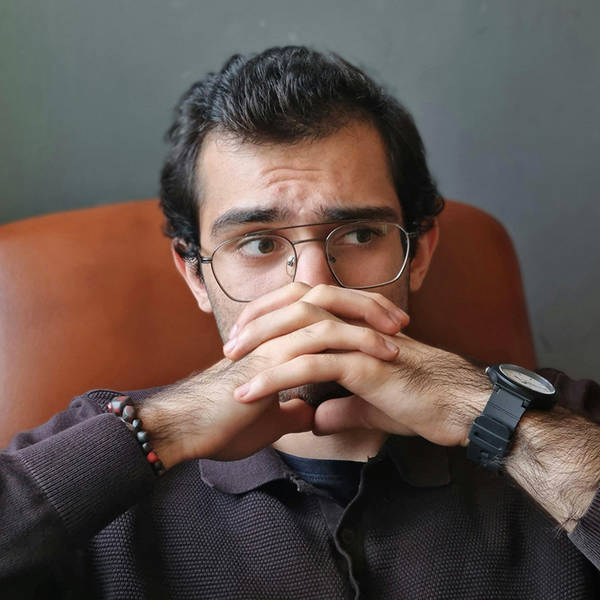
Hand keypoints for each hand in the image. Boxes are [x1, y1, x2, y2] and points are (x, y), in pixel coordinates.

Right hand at [139, 283, 406, 466]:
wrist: (184, 432)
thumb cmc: (220, 424)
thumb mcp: (266, 417)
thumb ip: (288, 408)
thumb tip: (308, 412)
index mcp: (273, 338)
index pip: (318, 309)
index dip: (351, 312)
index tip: (384, 326)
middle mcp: (272, 332)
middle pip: (325, 298)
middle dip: (366, 304)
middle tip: (400, 319)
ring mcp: (269, 343)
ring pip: (323, 316)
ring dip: (365, 324)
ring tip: (398, 339)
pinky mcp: (267, 362)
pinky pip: (315, 345)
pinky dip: (350, 349)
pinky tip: (376, 360)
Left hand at [230, 287, 490, 446]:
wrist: (462, 409)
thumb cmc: (422, 403)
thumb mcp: (371, 406)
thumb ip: (342, 407)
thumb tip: (315, 418)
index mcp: (355, 328)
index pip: (306, 306)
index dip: (273, 315)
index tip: (247, 337)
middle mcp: (356, 326)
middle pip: (297, 306)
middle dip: (259, 322)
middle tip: (231, 346)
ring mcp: (361, 343)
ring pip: (301, 331)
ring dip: (262, 346)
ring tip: (232, 367)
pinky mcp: (366, 366)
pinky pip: (313, 365)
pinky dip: (277, 377)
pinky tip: (252, 391)